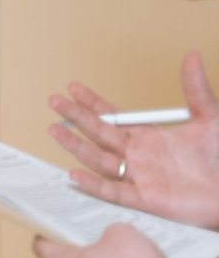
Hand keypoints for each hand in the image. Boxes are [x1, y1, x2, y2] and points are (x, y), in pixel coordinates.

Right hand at [48, 51, 218, 228]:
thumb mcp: (210, 118)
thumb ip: (196, 90)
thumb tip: (192, 57)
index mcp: (149, 136)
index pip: (113, 117)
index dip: (92, 102)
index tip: (73, 88)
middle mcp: (138, 156)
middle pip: (99, 134)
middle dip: (76, 117)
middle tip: (54, 101)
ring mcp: (138, 178)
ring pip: (98, 160)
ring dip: (75, 145)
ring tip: (55, 130)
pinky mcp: (145, 200)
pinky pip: (113, 192)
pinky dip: (93, 184)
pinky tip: (74, 174)